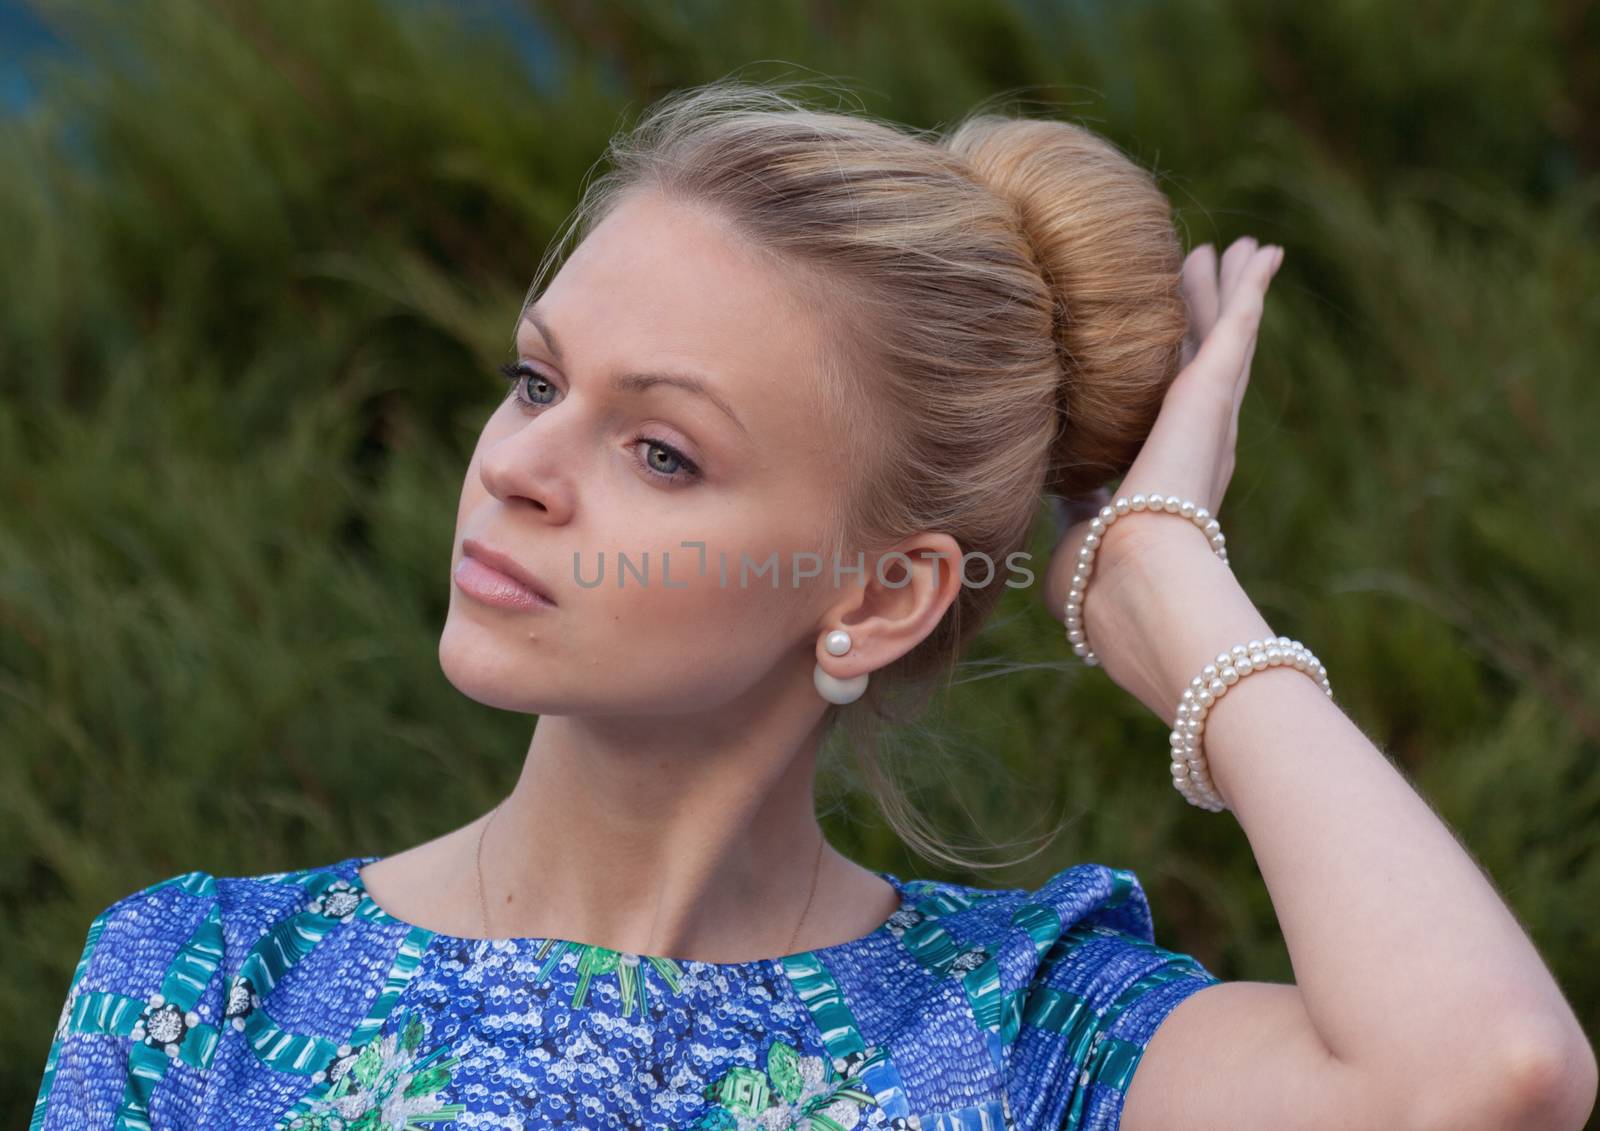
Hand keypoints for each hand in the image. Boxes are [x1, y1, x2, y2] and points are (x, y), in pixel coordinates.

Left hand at [1042, 237, 1284, 630]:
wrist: (1132, 576)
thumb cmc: (1099, 580)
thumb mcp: (1079, 538)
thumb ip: (1076, 514)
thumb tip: (1060, 500)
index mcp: (1170, 475)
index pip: (1172, 409)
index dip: (1175, 371)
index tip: (1174, 343)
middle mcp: (1200, 444)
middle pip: (1206, 360)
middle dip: (1209, 314)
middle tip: (1214, 269)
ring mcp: (1212, 416)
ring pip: (1226, 337)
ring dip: (1232, 291)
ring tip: (1242, 249)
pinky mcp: (1212, 393)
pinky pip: (1239, 325)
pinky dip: (1252, 288)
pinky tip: (1264, 254)